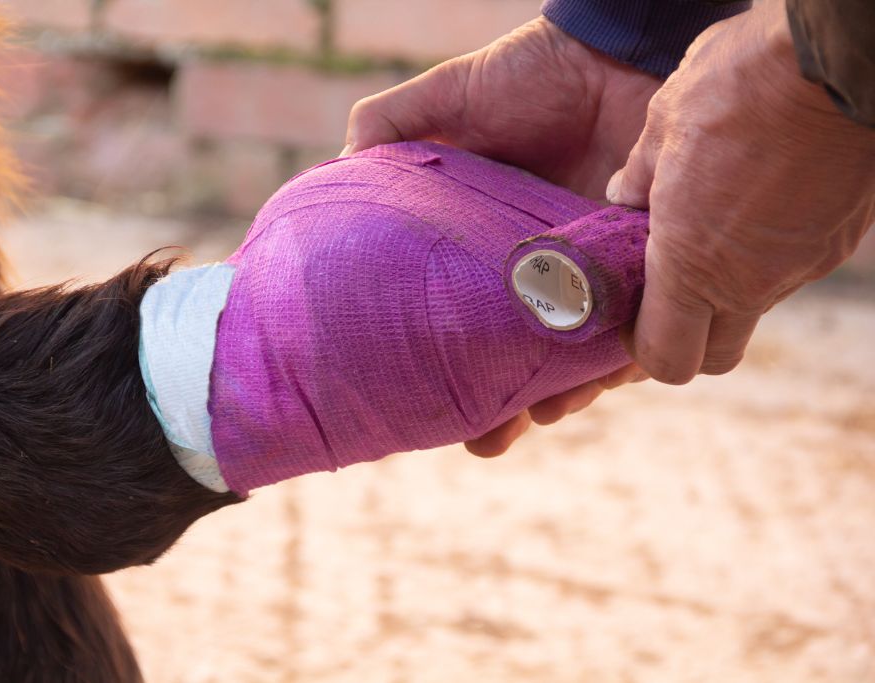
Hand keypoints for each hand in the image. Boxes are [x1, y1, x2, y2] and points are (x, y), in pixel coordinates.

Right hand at [343, 18, 660, 454]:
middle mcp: (542, 273)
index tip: (422, 407)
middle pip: (521, 358)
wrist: (616, 51)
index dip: (446, 367)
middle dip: (504, 407)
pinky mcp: (649, 267)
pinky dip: (618, 360)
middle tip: (483, 440)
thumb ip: (390, 129)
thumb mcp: (446, 100)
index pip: (464, 324)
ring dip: (558, 395)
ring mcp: (596, 276)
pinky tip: (591, 379)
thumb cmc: (530, 75)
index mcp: (491, 251)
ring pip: (577, 359)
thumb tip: (337, 171)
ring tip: (536, 416)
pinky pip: (638, 330)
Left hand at [607, 0, 874, 384]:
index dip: (643, 350)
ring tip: (711, 224)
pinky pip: (790, 269)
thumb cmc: (738, 87)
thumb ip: (638, 177)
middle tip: (668, 291)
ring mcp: (801, 267)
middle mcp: (751, 282)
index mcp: (692, 265)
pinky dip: (766, 254)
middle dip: (689, 338)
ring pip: (754, 306)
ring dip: (727, 285)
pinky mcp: (837, 244)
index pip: (666, 359)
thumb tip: (622, 195)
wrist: (831, 58)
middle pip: (715, 355)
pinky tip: (755, 202)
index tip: (633, 319)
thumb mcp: (663, 127)